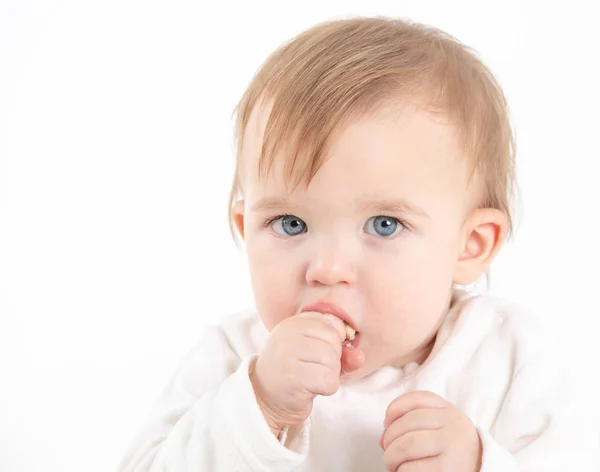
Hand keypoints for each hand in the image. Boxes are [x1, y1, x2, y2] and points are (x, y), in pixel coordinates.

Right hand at [250, 312, 364, 436]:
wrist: (263, 399)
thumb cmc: (293, 373)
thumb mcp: (316, 356)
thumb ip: (341, 352)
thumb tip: (359, 356)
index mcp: (294, 323)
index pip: (332, 324)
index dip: (335, 343)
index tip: (320, 355)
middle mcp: (288, 334)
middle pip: (333, 342)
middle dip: (332, 361)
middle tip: (313, 369)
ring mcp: (287, 354)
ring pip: (332, 361)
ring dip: (329, 375)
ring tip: (310, 379)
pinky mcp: (291, 377)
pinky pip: (329, 380)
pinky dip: (326, 388)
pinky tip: (310, 389)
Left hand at [380, 391, 481, 471]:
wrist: (480, 470)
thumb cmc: (449, 450)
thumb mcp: (438, 428)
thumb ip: (410, 424)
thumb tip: (382, 438)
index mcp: (449, 411)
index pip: (415, 399)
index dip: (393, 409)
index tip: (387, 423)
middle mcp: (453, 425)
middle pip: (407, 423)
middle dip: (389, 439)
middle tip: (388, 452)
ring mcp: (452, 447)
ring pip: (406, 445)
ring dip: (391, 457)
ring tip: (392, 464)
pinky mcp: (447, 469)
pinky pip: (411, 468)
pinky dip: (400, 470)